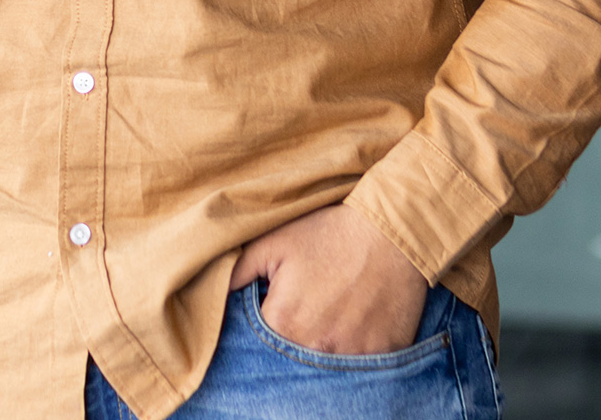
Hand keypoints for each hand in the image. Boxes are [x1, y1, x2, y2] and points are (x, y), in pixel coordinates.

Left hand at [228, 205, 427, 356]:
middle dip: (289, 346)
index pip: (257, 348)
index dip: (262, 334)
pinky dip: (353, 355)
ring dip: (321, 352)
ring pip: (325, 369)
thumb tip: (208, 294)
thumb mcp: (273, 242)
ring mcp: (352, 357)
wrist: (392, 231)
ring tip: (327, 323)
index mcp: (283, 322)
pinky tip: (353, 328)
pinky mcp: (383, 357)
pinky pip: (360, 369)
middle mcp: (316, 348)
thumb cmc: (329, 233)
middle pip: (291, 363)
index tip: (272, 316)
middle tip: (303, 316)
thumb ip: (236, 272)